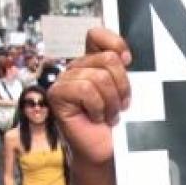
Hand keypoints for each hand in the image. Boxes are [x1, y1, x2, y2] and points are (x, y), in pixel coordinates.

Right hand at [47, 28, 131, 165]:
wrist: (107, 149)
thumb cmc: (118, 123)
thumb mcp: (126, 92)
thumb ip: (123, 71)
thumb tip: (124, 55)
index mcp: (94, 62)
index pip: (97, 34)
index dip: (115, 43)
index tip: (128, 61)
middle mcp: (78, 67)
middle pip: (108, 59)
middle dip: (122, 86)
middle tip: (120, 105)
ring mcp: (66, 80)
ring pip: (99, 77)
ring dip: (111, 102)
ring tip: (109, 115)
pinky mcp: (57, 94)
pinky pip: (85, 89)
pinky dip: (97, 107)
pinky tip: (95, 117)